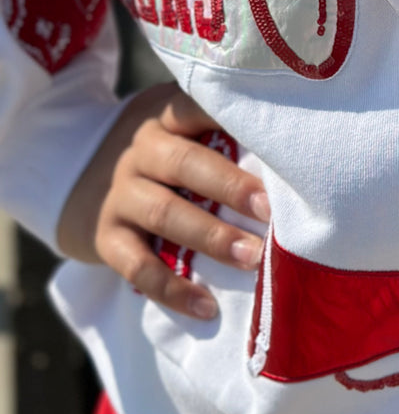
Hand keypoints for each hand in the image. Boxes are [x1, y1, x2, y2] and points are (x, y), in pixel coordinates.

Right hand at [56, 81, 269, 319]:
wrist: (85, 181)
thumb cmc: (169, 154)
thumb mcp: (187, 128)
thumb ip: (227, 132)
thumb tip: (299, 161)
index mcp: (169, 116)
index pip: (198, 107)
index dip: (234, 122)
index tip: (276, 146)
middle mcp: (141, 149)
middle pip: (184, 164)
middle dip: (230, 188)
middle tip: (271, 213)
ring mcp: (120, 193)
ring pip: (164, 214)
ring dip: (211, 238)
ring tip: (252, 258)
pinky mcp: (105, 237)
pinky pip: (137, 266)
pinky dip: (172, 288)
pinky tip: (207, 306)